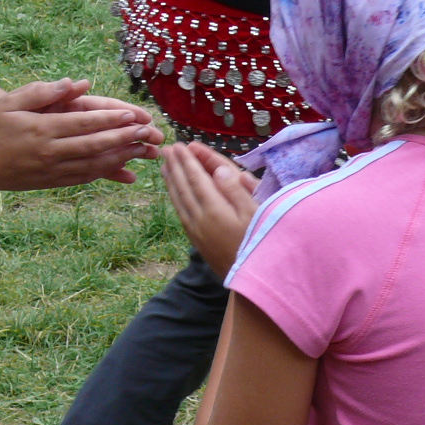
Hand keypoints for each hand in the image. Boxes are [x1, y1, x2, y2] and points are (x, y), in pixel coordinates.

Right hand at [0, 79, 161, 192]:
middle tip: (150, 133)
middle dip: (125, 139)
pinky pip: (85, 177)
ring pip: (95, 164)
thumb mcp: (11, 103)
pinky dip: (106, 171)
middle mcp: (51, 151)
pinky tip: (123, 166)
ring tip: (145, 150)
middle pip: (95, 145)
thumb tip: (77, 83)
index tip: (133, 115)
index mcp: (42, 129)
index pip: (83, 123)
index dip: (110, 119)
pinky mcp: (53, 182)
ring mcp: (53, 169)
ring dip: (122, 157)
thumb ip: (44, 92)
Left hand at [161, 142, 258, 278]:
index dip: (188, 161)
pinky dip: (175, 198)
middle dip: (175, 166)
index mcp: (215, 209)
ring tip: (164, 166)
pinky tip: (174, 193)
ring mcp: (196, 230)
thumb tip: (219, 170)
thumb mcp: (255, 215)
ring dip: (170, 181)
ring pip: (178, 200)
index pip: (197, 179)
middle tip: (166, 149)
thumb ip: (236, 191)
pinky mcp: (196, 240)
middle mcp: (200, 218)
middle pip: (183, 187)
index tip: (179, 146)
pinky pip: (180, 212)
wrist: (250, 279)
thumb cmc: (260, 243)